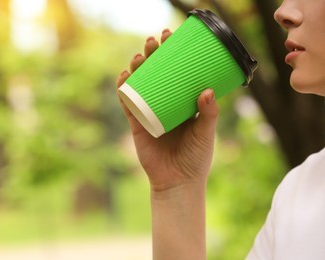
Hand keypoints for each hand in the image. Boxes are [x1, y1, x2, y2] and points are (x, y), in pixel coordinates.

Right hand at [116, 29, 218, 191]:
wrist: (177, 182)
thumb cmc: (195, 158)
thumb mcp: (206, 133)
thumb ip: (209, 114)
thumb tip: (207, 90)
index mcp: (182, 102)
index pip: (176, 72)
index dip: (172, 53)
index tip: (171, 36)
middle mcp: (164, 103)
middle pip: (155, 72)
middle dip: (151, 54)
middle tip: (153, 42)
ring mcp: (149, 111)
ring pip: (139, 83)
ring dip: (136, 67)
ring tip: (138, 56)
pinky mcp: (136, 123)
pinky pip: (127, 102)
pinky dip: (123, 89)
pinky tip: (123, 76)